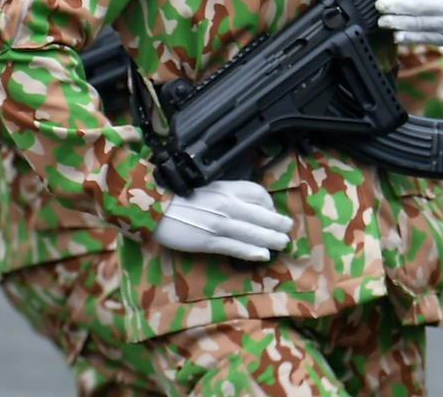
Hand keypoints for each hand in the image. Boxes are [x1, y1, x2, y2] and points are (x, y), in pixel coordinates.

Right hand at [152, 180, 292, 261]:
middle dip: (277, 223)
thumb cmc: (177, 195)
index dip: (269, 203)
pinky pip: (235, 246)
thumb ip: (224, 193)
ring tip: (283, 243)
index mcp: (226, 188)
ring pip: (253, 231)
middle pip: (261, 213)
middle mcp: (227, 204)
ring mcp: (219, 223)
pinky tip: (263, 255)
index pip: (258, 193)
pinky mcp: (209, 240)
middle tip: (288, 229)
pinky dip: (251, 251)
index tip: (272, 211)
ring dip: (271, 238)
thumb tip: (240, 202)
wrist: (154, 205)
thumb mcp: (205, 186)